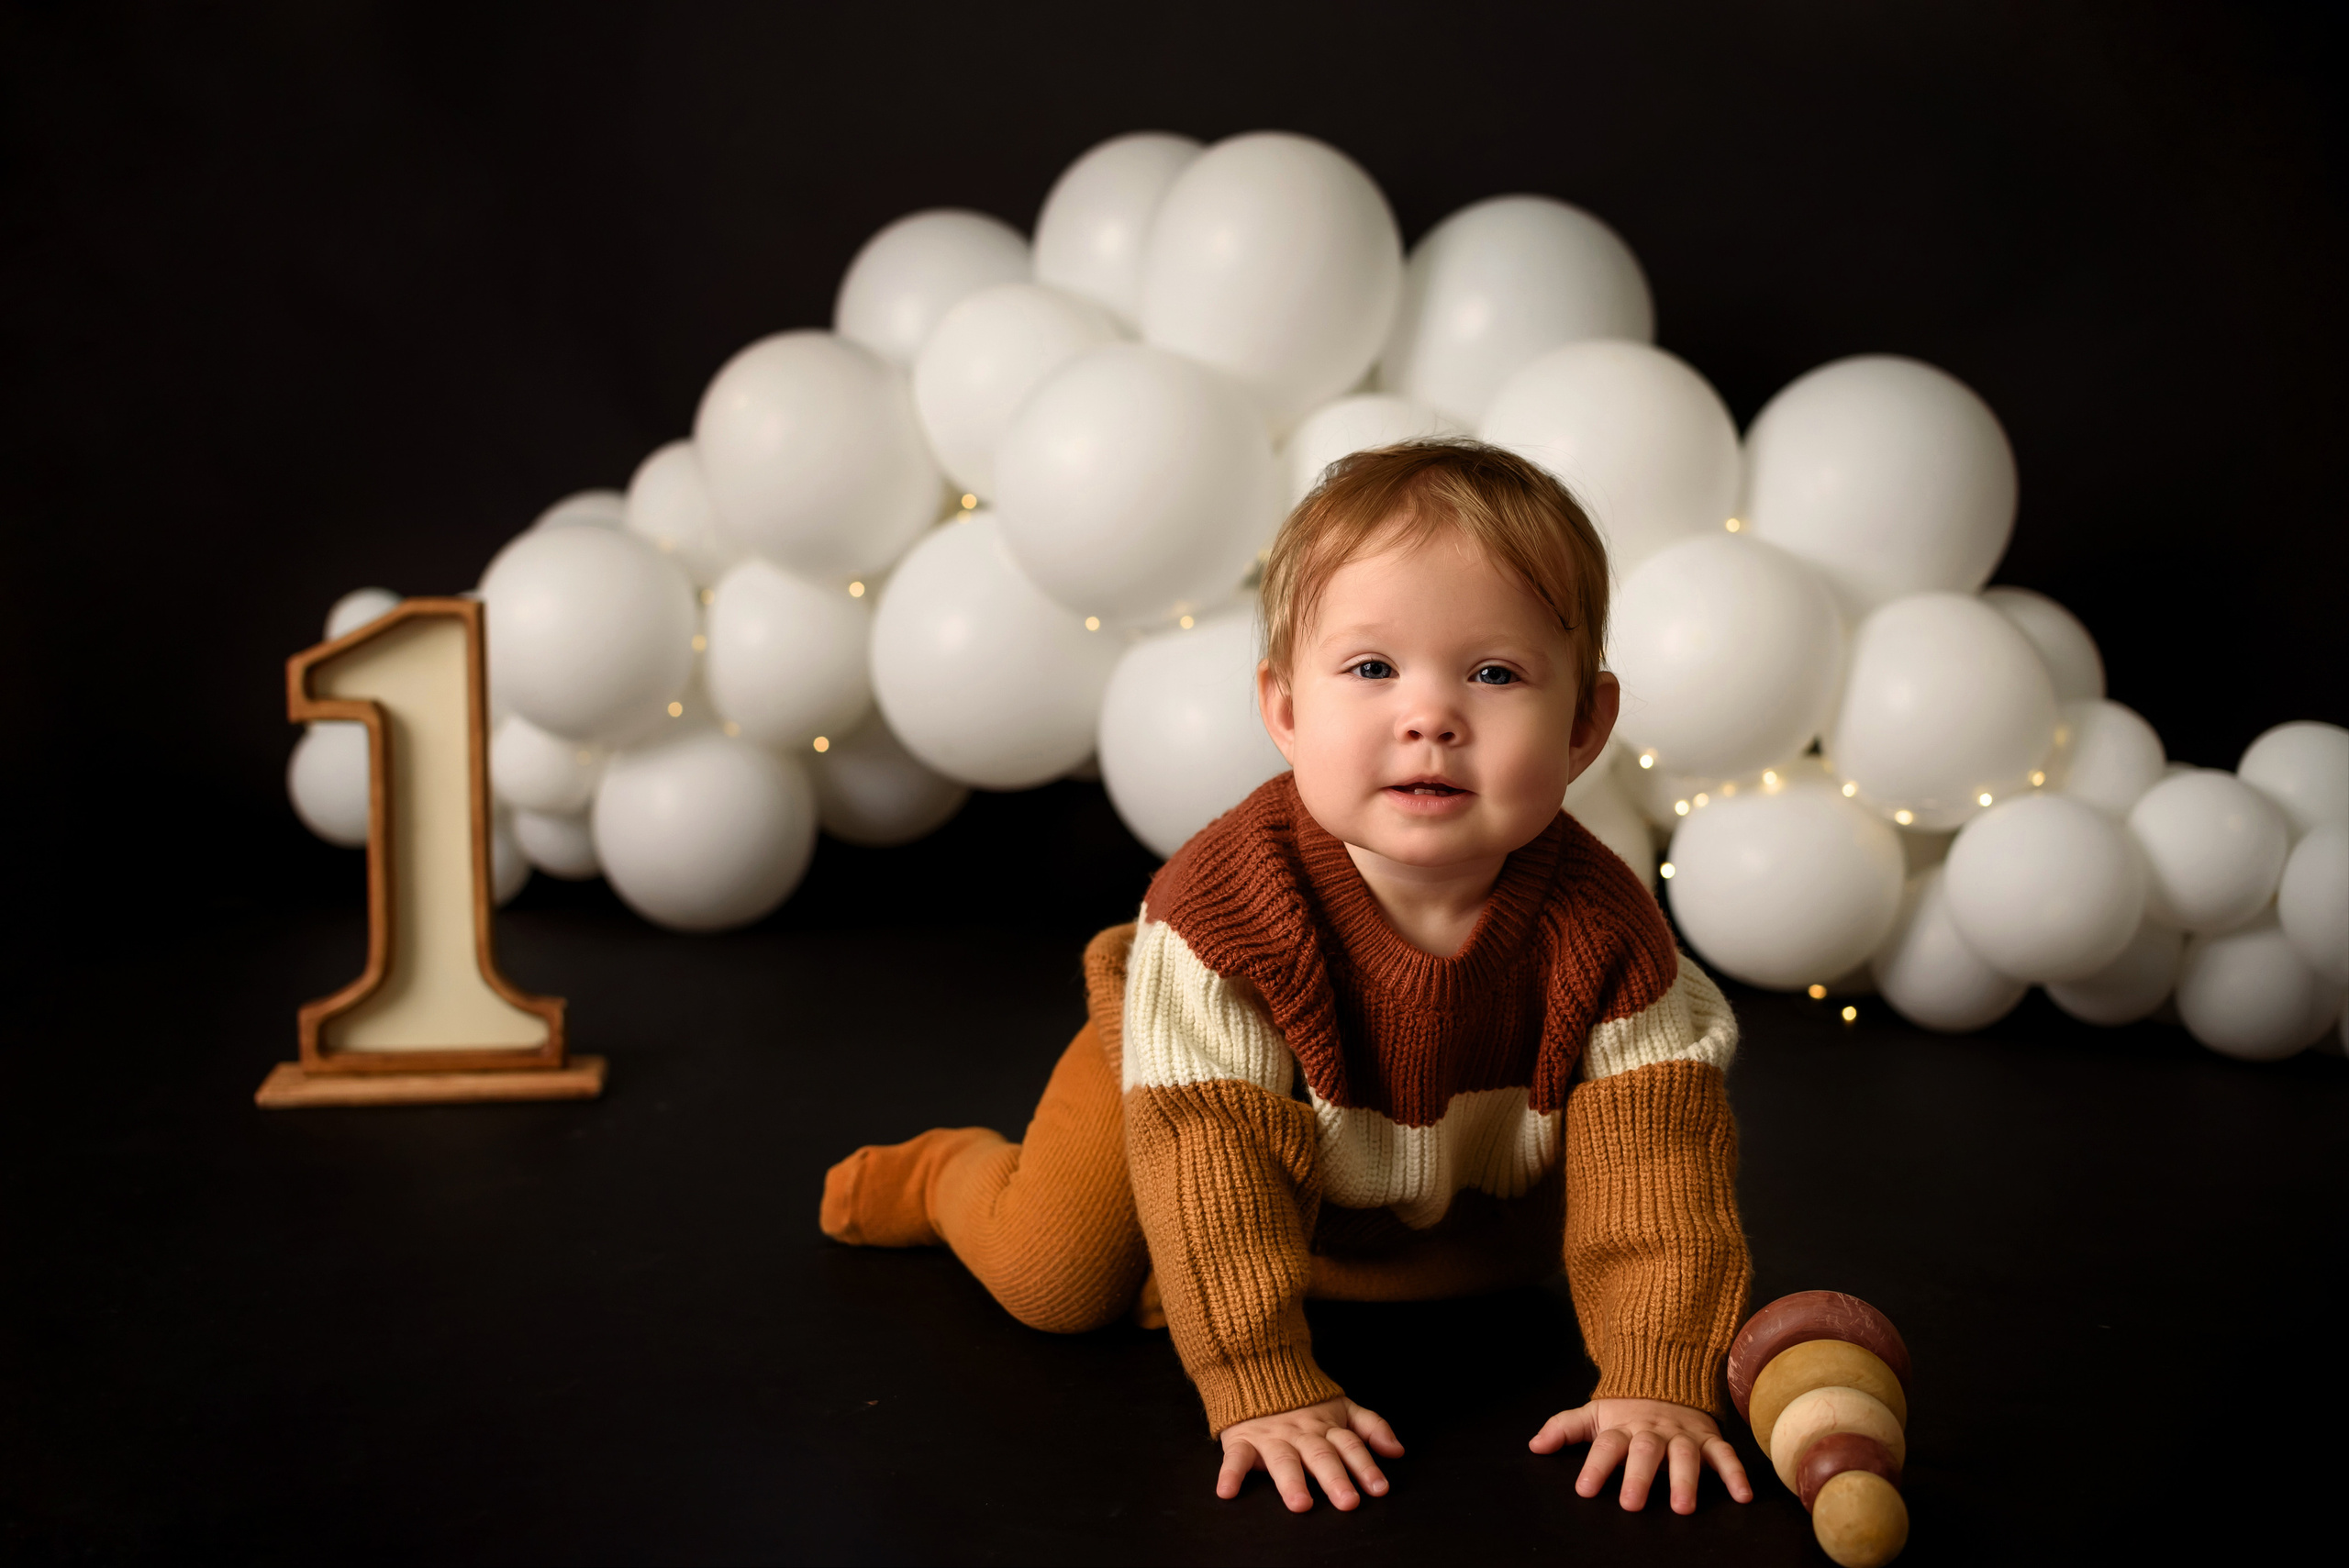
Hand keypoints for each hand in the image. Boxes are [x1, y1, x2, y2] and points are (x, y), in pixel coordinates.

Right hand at [1217, 1395, 1403, 1511]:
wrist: (1258, 1369)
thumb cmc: (1305, 1401)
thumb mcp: (1342, 1407)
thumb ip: (1371, 1426)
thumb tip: (1398, 1451)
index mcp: (1326, 1426)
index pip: (1350, 1445)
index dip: (1365, 1466)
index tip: (1379, 1488)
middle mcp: (1301, 1433)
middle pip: (1320, 1455)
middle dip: (1334, 1478)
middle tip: (1347, 1501)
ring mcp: (1271, 1437)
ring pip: (1283, 1459)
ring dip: (1291, 1481)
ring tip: (1300, 1503)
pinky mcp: (1242, 1439)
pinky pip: (1235, 1457)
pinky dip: (1230, 1473)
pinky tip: (1227, 1491)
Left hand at [1529, 1397, 1752, 1513]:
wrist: (1666, 1375)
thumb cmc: (1626, 1408)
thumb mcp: (1593, 1413)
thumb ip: (1564, 1428)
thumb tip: (1534, 1446)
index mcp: (1622, 1427)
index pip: (1606, 1445)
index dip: (1595, 1467)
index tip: (1585, 1490)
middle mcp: (1652, 1431)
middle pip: (1644, 1451)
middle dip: (1638, 1477)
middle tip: (1632, 1504)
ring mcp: (1683, 1434)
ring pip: (1685, 1455)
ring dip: (1685, 1480)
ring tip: (1682, 1507)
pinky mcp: (1709, 1439)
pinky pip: (1725, 1455)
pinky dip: (1735, 1473)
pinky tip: (1742, 1496)